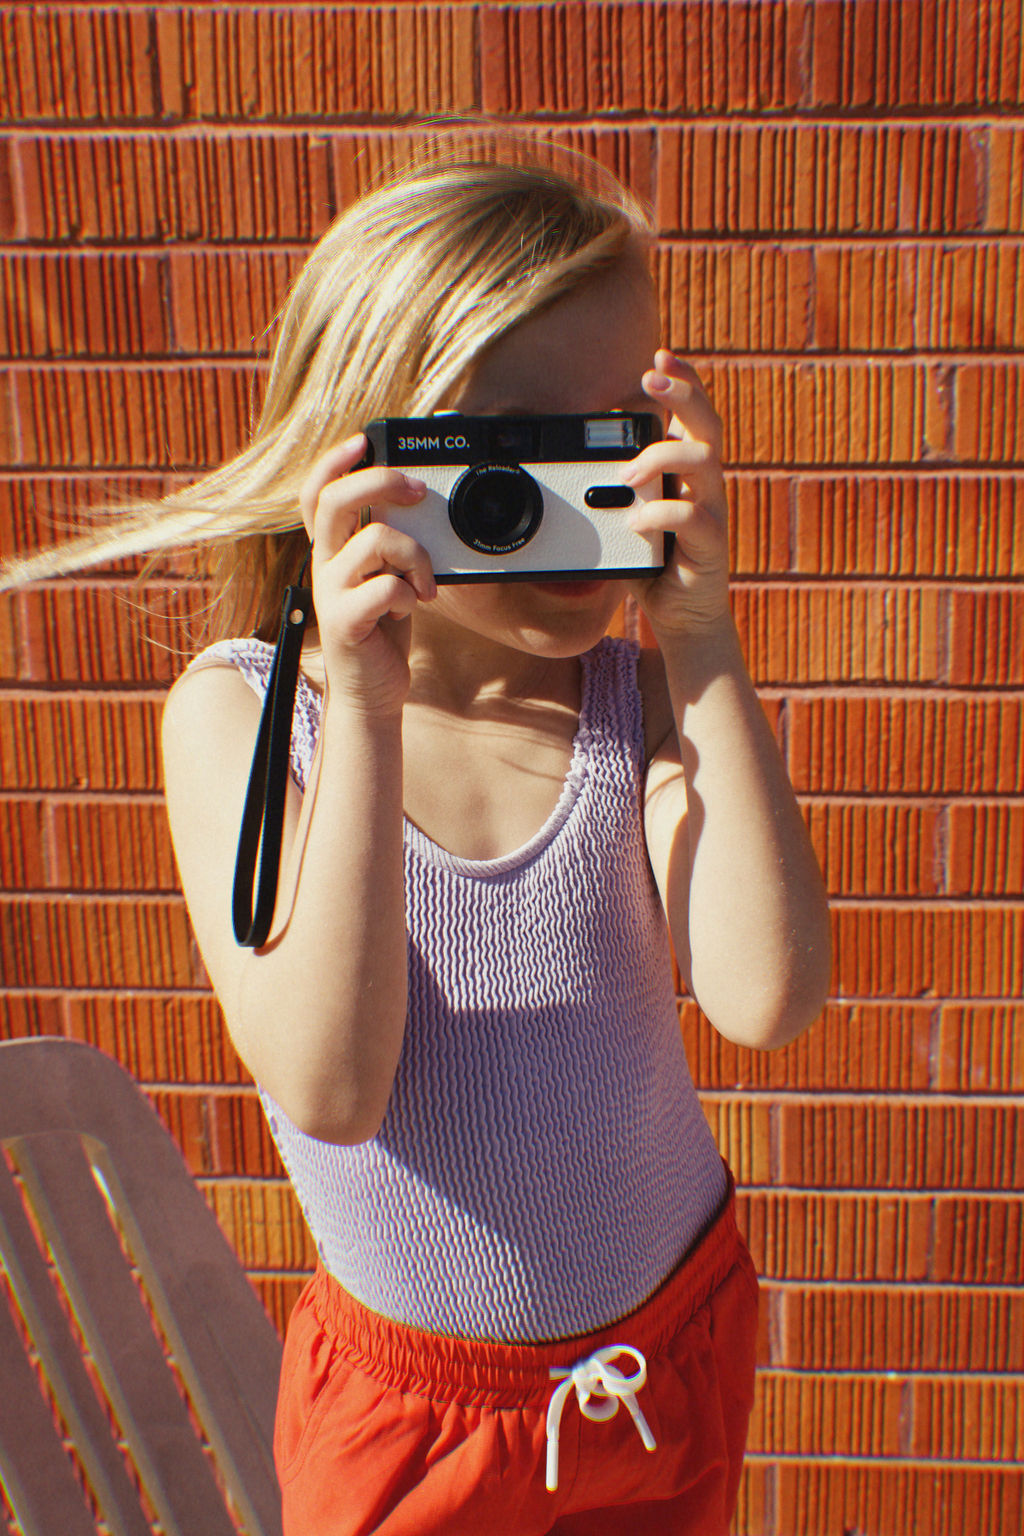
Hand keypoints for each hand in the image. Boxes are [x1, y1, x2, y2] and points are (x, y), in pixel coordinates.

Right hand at [299, 434, 435, 712]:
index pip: (317, 492)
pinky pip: (385, 588)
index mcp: (332, 549)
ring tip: (423, 582)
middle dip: (382, 482)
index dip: (333, 461)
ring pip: (374, 540)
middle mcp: (323, 564)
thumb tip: (416, 502)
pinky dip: (409, 594)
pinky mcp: (344, 622)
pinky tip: (411, 608)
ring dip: (415, 555)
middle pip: (336, 498)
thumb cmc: (382, 630)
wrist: (371, 693)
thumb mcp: (386, 576)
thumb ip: (390, 543)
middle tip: (418, 492)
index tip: (364, 440)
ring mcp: (330, 593)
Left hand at [624, 350, 730, 637]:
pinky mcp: (712, 545)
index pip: (693, 412)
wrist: (681, 616)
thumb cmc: (652, 562)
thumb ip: (608, 487)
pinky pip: (693, 518)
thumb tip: (567, 467)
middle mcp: (705, 483)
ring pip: (703, 461)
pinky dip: (660, 514)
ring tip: (626, 474)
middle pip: (708, 422)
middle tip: (651, 375)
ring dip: (661, 456)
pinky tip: (636, 522)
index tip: (658, 355)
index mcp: (686, 469)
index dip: (683, 379)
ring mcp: (713, 511)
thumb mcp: (624, 514)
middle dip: (682, 392)